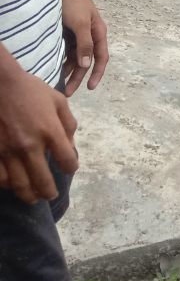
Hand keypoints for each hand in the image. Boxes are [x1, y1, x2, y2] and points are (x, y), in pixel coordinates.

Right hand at [0, 64, 77, 202]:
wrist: (0, 83)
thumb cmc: (30, 90)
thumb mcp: (58, 101)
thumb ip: (67, 124)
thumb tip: (70, 146)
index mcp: (49, 130)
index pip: (66, 159)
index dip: (71, 167)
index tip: (70, 168)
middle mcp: (29, 145)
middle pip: (42, 180)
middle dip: (49, 192)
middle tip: (50, 196)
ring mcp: (7, 151)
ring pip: (19, 185)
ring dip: (28, 194)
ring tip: (33, 197)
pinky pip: (0, 178)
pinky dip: (8, 184)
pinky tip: (13, 184)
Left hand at [60, 0, 107, 95]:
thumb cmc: (75, 2)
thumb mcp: (81, 24)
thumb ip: (84, 44)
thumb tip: (87, 65)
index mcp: (98, 33)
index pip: (101, 59)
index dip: (97, 74)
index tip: (90, 88)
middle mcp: (90, 36)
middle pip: (86, 61)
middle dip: (78, 77)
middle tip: (67, 92)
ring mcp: (79, 34)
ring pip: (75, 57)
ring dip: (69, 70)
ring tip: (58, 83)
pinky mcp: (68, 32)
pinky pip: (67, 50)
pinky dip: (62, 60)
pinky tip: (54, 67)